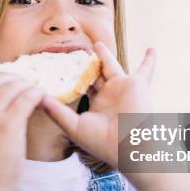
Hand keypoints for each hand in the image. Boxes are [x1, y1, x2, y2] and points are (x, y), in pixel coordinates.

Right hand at [0, 73, 44, 190]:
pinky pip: (26, 99)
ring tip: (37, 92)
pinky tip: (42, 97)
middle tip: (29, 86)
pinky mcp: (8, 125)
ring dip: (29, 86)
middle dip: (17, 80)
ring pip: (14, 87)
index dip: (1, 79)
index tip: (15, 84)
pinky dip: (36, 94)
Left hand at [41, 42, 155, 167]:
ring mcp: (121, 88)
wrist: (129, 146)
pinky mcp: (135, 83)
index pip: (80, 88)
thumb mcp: (74, 127)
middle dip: (86, 64)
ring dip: (105, 55)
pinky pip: (145, 69)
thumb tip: (38, 98)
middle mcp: (107, 96)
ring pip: (111, 66)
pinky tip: (151, 49)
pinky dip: (150, 60)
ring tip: (97, 44)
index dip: (70, 78)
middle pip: (93, 75)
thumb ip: (57, 112)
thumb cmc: (102, 142)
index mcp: (94, 106)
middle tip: (76, 52)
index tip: (57, 68)